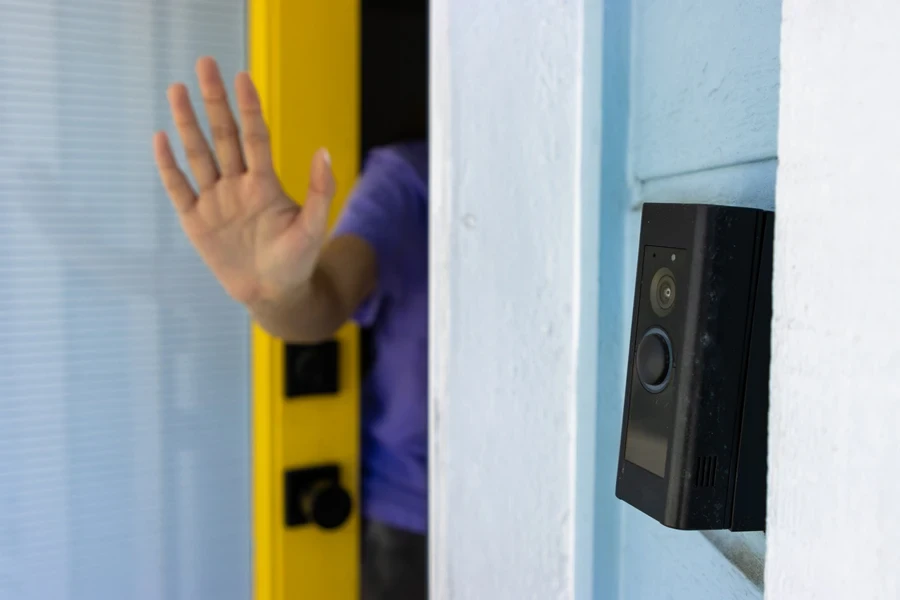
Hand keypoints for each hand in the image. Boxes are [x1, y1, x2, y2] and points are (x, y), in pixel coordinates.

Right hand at [152, 57, 334, 305]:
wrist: (273, 294)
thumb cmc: (297, 260)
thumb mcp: (313, 228)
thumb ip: (320, 191)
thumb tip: (325, 150)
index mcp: (265, 184)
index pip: (255, 137)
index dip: (249, 107)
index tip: (243, 76)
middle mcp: (238, 185)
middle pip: (223, 136)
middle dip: (214, 101)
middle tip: (205, 64)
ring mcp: (215, 201)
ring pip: (199, 155)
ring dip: (187, 124)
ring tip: (177, 90)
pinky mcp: (196, 221)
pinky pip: (179, 188)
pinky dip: (169, 166)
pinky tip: (161, 138)